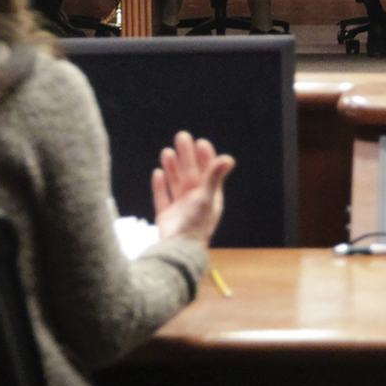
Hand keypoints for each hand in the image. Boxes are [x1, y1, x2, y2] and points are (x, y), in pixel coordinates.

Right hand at [152, 131, 235, 246]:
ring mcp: (180, 209)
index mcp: (209, 197)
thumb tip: (229, 158)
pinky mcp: (166, 216)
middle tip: (181, 136)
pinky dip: (159, 186)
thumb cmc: (196, 224)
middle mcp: (195, 201)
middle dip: (186, 155)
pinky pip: (162, 197)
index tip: (200, 142)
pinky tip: (157, 173)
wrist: (179, 249)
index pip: (209, 172)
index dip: (205, 157)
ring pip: (175, 183)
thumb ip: (214, 177)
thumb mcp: (206, 197)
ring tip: (166, 151)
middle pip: (191, 173)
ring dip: (172, 167)